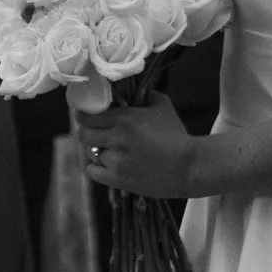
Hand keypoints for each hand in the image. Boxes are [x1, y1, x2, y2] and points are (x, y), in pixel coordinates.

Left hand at [78, 95, 196, 198]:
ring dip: (97, 150)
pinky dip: (96, 168)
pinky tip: (107, 165)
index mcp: (125, 119)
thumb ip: (146, 96)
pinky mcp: (118, 179)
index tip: (84, 115)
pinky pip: (92, 172)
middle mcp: (117, 138)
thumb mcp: (163, 107)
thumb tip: (134, 91)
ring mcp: (116, 161)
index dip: (83, 115)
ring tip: (109, 150)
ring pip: (89, 153)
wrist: (189, 166)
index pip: (87, 116)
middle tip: (96, 133)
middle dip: (88, 132)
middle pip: (84, 134)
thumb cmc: (177, 136)